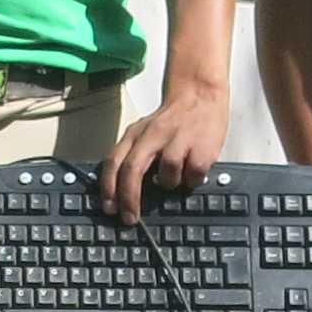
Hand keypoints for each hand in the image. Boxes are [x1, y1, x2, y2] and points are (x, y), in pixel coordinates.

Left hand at [99, 79, 227, 221]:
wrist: (200, 93)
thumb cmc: (171, 121)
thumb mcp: (145, 133)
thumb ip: (132, 156)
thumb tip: (118, 192)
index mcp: (136, 133)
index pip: (114, 162)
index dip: (109, 188)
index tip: (109, 209)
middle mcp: (153, 135)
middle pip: (132, 170)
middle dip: (128, 199)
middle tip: (130, 218)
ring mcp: (178, 140)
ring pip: (166, 176)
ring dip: (169, 184)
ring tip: (176, 178)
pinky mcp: (202, 148)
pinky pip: (192, 176)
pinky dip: (191, 180)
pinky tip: (192, 173)